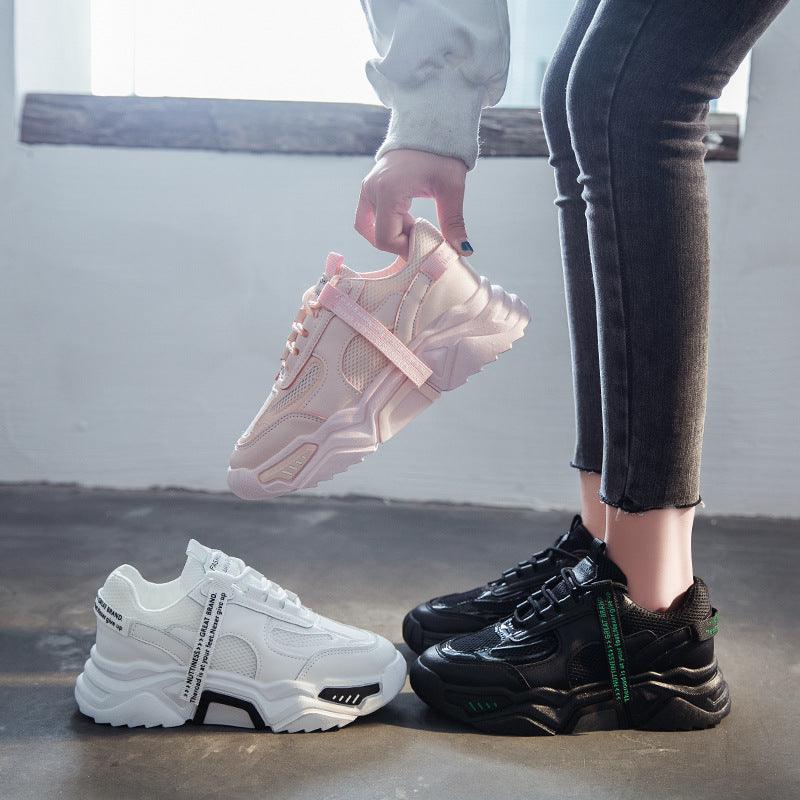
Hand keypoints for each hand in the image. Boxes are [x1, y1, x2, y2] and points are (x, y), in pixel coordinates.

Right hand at [355, 149, 470, 258]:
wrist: (429, 124)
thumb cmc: (441, 153)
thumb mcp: (452, 188)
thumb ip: (454, 222)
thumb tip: (463, 250)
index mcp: (388, 192)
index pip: (386, 238)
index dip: (406, 250)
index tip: (427, 246)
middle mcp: (372, 190)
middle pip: (378, 236)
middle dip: (401, 244)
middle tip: (424, 238)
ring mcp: (367, 188)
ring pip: (371, 229)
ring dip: (392, 235)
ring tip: (416, 227)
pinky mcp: (369, 187)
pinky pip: (368, 218)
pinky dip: (384, 226)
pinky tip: (406, 221)